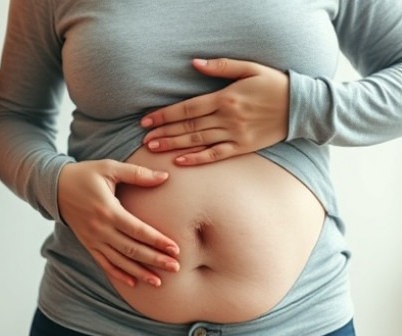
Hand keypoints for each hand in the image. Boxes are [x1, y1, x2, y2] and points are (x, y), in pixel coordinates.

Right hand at [58, 160, 179, 286]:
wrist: (55, 187)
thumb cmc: (85, 174)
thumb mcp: (109, 167)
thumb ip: (137, 174)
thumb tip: (164, 177)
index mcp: (107, 210)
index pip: (137, 230)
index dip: (157, 241)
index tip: (175, 249)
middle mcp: (100, 228)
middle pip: (131, 249)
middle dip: (154, 260)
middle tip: (175, 267)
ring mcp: (93, 239)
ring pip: (119, 260)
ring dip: (139, 272)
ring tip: (159, 282)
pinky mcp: (88, 244)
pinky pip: (104, 263)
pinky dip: (118, 274)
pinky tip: (134, 283)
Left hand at [141, 58, 289, 164]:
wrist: (302, 106)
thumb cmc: (274, 84)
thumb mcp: (249, 68)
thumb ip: (221, 67)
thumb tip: (194, 63)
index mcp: (225, 97)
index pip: (187, 107)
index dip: (165, 114)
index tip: (147, 119)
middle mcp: (227, 117)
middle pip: (188, 125)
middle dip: (164, 131)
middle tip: (144, 137)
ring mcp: (234, 134)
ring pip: (198, 140)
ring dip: (174, 145)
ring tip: (153, 148)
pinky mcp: (243, 147)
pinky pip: (216, 155)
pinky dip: (197, 158)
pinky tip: (180, 161)